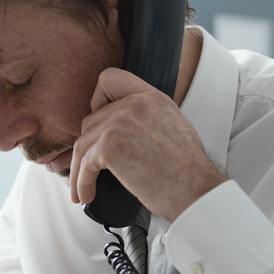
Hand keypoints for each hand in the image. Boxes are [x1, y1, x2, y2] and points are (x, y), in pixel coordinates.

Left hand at [69, 68, 225, 222]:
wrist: (195, 189)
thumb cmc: (187, 170)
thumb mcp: (173, 127)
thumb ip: (147, 119)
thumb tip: (127, 132)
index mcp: (151, 96)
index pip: (110, 79)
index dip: (97, 100)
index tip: (98, 124)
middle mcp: (135, 103)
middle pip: (91, 120)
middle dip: (87, 147)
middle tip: (89, 167)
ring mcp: (120, 122)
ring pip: (83, 144)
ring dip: (79, 170)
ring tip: (83, 188)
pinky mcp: (110, 145)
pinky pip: (84, 164)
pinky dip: (81, 183)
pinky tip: (86, 195)